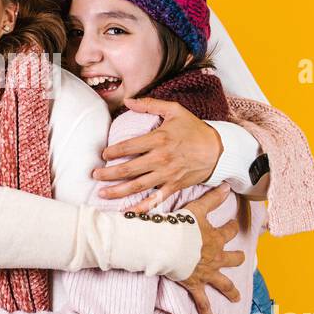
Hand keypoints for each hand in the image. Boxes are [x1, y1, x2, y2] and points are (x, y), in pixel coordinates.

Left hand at [92, 98, 222, 213]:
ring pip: (137, 186)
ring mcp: (167, 175)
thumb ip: (150, 105)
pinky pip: (155, 200)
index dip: (112, 152)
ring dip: (118, 191)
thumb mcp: (174, 110)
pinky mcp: (174, 186)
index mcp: (159, 139)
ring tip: (102, 193)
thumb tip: (128, 100)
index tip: (103, 154)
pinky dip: (141, 208)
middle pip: (129, 169)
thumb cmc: (194, 129)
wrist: (218, 150)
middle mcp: (161, 159)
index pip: (128, 146)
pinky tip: (127, 212)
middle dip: (108, 173)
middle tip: (95, 174)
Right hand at [178, 185, 246, 313]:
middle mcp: (215, 256)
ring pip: (224, 283)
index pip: (229, 230)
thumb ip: (213, 197)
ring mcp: (207, 273)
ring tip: (237, 297)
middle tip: (241, 257)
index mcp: (215, 237)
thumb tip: (228, 184)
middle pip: (232, 258)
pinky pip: (204, 305)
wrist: (166, 245)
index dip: (232, 226)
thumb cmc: (179, 226)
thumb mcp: (197, 208)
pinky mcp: (195, 285)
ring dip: (231, 290)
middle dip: (237, 257)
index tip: (234, 222)